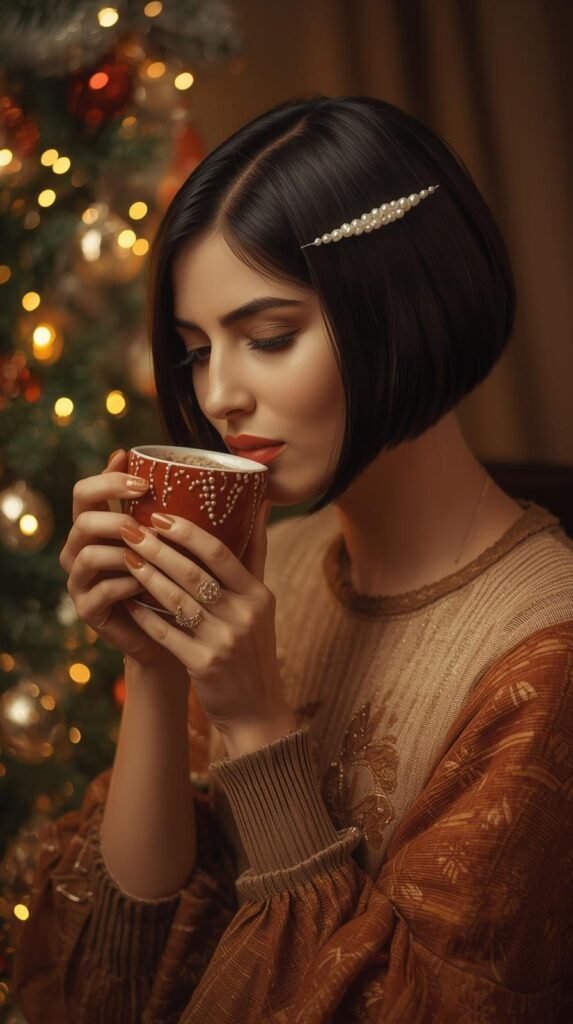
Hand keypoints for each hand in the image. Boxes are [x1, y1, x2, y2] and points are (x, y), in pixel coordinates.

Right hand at [59, 449, 189, 674]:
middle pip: (81, 517)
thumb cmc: (184, 584)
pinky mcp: (88, 609)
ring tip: (151, 553)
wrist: (175, 635)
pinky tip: (146, 584)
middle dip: (114, 514)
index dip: (109, 480)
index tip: (145, 481)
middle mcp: (83, 548)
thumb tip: (252, 487)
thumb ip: (202, 516)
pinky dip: (126, 585)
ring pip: (89, 554)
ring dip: (122, 551)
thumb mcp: (189, 548)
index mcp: (101, 526)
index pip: (88, 491)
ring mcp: (81, 579)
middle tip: (146, 520)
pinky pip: (101, 591)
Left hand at [121, 499, 296, 748]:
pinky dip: (146, 615)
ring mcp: (224, 641)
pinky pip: (166, 633)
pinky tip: (129, 601)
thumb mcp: (262, 603)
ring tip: (126, 558)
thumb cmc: (253, 648)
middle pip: (193, 573)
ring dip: (146, 577)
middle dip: (157, 549)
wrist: (257, 709)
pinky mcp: (204, 666)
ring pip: (176, 600)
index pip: (221, 552)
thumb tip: (259, 503)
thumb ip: (256, 555)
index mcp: (259, 595)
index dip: (187, 531)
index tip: (160, 515)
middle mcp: (244, 615)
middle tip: (129, 529)